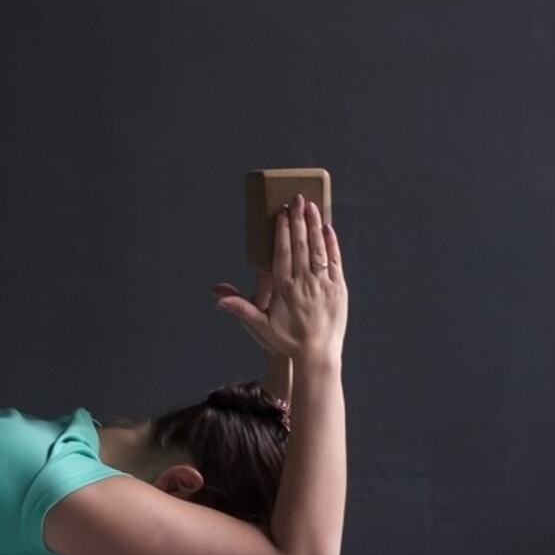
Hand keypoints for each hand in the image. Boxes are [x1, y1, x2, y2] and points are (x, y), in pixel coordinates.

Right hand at [208, 196, 346, 360]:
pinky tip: (327, 228)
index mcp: (284, 289)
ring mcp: (323, 285)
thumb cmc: (287, 339)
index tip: (282, 213)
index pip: (283, 253)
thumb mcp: (260, 325)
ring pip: (318, 249)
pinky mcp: (338, 289)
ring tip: (311, 206)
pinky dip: (331, 244)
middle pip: (300, 245)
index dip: (282, 231)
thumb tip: (217, 298)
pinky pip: (335, 261)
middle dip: (298, 220)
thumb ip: (240, 307)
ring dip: (314, 226)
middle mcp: (304, 283)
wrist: (317, 355)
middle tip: (297, 199)